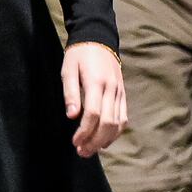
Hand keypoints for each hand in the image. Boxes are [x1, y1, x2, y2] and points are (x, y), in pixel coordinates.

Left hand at [63, 42, 127, 157]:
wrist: (98, 39)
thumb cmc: (79, 55)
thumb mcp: (68, 70)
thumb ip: (70, 93)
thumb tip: (71, 115)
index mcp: (96, 82)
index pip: (93, 114)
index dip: (84, 131)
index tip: (74, 142)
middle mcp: (111, 88)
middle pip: (107, 122)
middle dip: (95, 141)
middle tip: (82, 152)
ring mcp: (119, 92)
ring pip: (118, 123)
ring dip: (105, 140)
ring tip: (91, 150)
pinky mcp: (122, 94)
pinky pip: (123, 117)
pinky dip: (116, 132)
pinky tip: (105, 141)